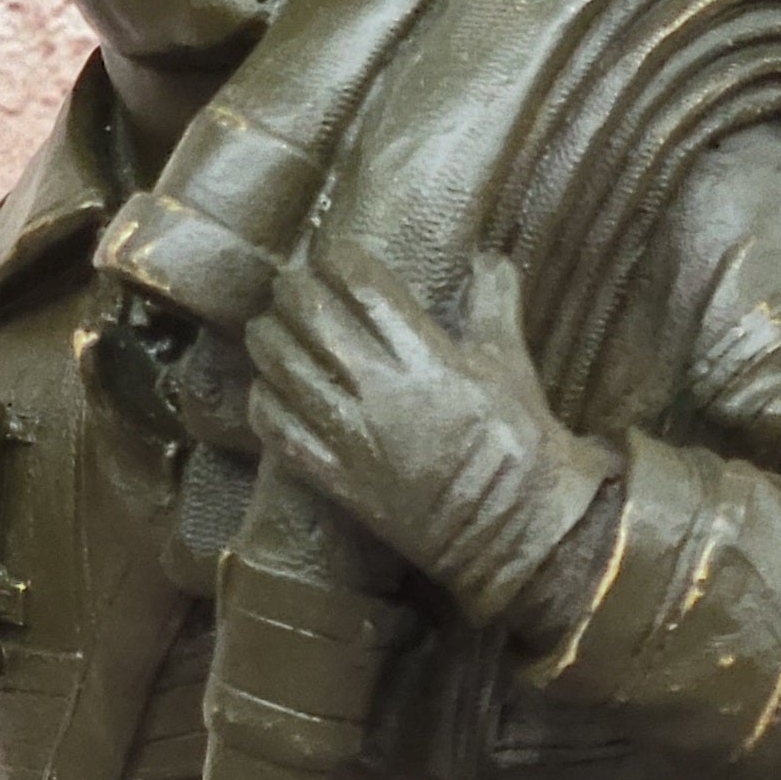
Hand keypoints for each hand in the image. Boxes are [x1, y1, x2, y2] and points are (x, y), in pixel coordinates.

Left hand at [244, 240, 615, 622]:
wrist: (512, 528)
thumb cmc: (518, 441)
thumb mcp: (511, 363)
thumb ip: (494, 304)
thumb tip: (486, 259)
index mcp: (425, 355)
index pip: (362, 285)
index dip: (336, 257)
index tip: (330, 251)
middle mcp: (379, 390)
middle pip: (311, 319)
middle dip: (292, 292)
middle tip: (289, 285)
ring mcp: (353, 437)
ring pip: (284, 371)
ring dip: (266, 340)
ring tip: (265, 328)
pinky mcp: (338, 479)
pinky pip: (280, 434)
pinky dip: (262, 404)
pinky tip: (263, 389)